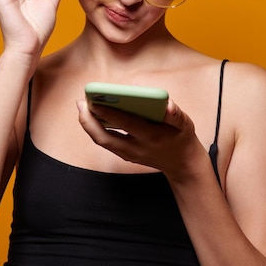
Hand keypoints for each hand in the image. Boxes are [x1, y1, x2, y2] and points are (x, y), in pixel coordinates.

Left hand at [77, 98, 206, 179]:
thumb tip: (168, 105)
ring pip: (102, 141)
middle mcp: (136, 148)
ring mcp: (129, 154)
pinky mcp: (126, 155)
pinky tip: (91, 116)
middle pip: (105, 138)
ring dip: (89, 125)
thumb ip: (176, 115)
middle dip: (89, 121)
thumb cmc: (182, 138)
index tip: (93, 101)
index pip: (125, 124)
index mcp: (151, 136)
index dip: (108, 113)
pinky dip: (96, 130)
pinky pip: (106, 142)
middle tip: (80, 102)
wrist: (182, 164)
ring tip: (82, 106)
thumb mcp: (185, 125)